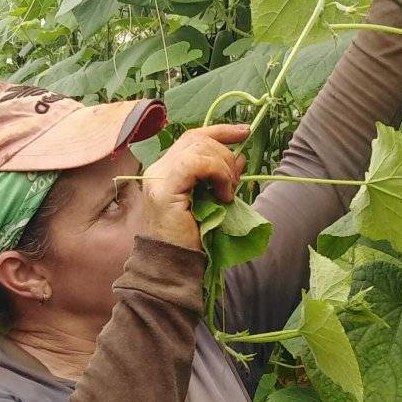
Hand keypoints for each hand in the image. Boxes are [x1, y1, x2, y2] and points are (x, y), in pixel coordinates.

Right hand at [137, 124, 249, 249]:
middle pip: (196, 138)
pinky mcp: (163, 189)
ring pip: (197, 146)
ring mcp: (157, 178)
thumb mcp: (213, 202)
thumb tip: (240, 157)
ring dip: (223, 165)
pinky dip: (216, 173)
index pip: (193, 137)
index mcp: (166, 171)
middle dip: (225, 153)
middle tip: (236, 181)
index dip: (220, 131)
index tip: (244, 132)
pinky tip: (223, 195)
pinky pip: (195, 163)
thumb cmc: (191, 242)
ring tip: (228, 192)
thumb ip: (222, 177)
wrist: (173, 270)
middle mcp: (157, 170)